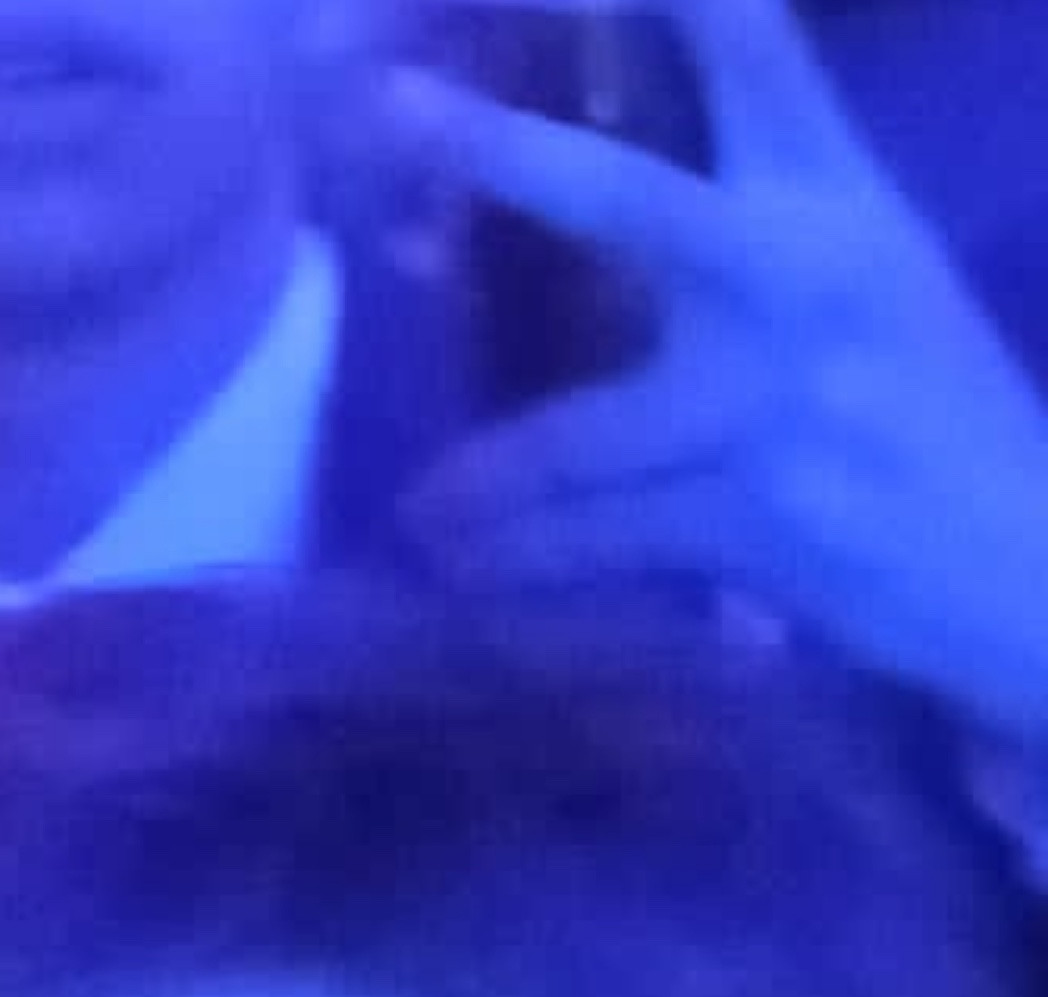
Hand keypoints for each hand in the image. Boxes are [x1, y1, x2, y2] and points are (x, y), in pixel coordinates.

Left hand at [385, 0, 1047, 737]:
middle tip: (386, 106)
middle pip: (624, 197)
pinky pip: (598, 538)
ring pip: (577, 434)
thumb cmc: (938, 414)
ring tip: (425, 514)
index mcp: (839, 188)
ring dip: (485, 483)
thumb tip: (610, 193)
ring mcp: (770, 402)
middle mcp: (799, 270)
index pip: (746, 32)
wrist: (1029, 569)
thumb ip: (764, 206)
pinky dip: (523, 559)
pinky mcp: (752, 519)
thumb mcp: (874, 269)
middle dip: (500, 155)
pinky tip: (464, 570)